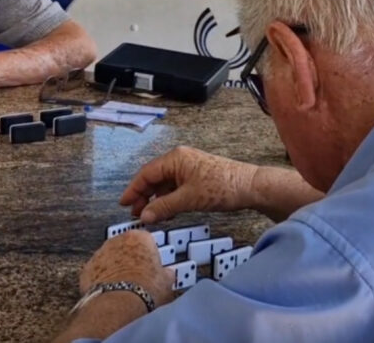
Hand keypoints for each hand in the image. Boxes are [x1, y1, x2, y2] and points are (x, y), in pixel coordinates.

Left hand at [78, 231, 172, 306]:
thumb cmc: (143, 289)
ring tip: (125, 286)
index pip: (147, 239)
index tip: (152, 264)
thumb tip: (168, 275)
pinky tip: (111, 291)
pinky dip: (101, 279)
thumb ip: (166, 272)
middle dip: (131, 258)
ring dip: (115, 268)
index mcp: (140, 237)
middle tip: (139, 275)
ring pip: (109, 258)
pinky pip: (96, 272)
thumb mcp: (166, 281)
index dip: (151, 254)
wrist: (120, 304)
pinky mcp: (87, 269)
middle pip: (126, 246)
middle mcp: (118, 240)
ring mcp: (100, 254)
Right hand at [120, 146, 257, 223]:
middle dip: (143, 196)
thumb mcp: (189, 199)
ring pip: (165, 184)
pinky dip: (168, 199)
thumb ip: (164, 207)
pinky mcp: (197, 177)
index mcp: (175, 158)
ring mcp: (189, 168)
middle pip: (154, 178)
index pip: (146, 173)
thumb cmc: (221, 188)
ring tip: (148, 215)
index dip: (133, 189)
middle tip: (134, 214)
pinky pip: (176, 187)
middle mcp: (180, 160)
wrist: (250, 187)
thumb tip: (143, 216)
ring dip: (155, 199)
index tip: (123, 204)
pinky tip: (166, 211)